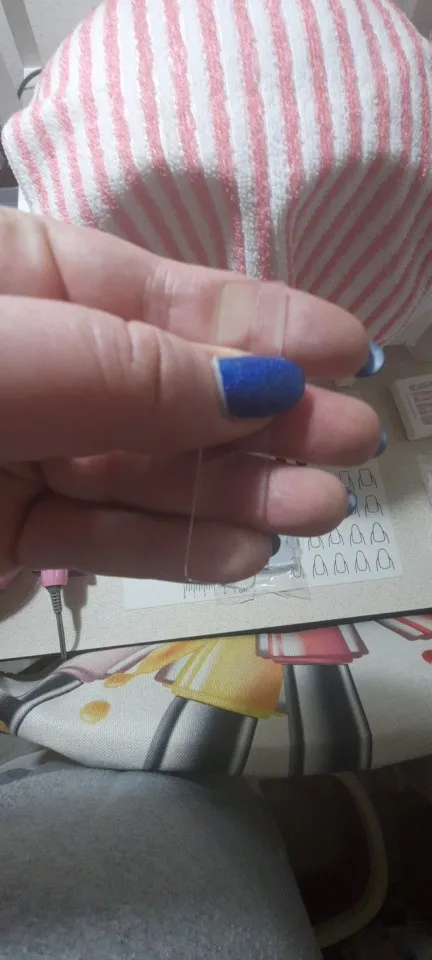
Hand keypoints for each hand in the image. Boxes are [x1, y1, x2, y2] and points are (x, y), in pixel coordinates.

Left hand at [0, 209, 381, 582]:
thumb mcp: (10, 357)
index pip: (154, 294)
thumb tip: (259, 388)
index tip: (346, 347)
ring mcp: (20, 454)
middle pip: (165, 392)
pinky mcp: (8, 538)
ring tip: (317, 508)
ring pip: (141, 474)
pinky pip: (97, 542)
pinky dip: (169, 549)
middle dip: (263, 418)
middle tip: (351, 439)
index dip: (256, 322)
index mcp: (20, 281)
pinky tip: (241, 551)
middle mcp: (34, 366)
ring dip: (234, 495)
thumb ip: (129, 371)